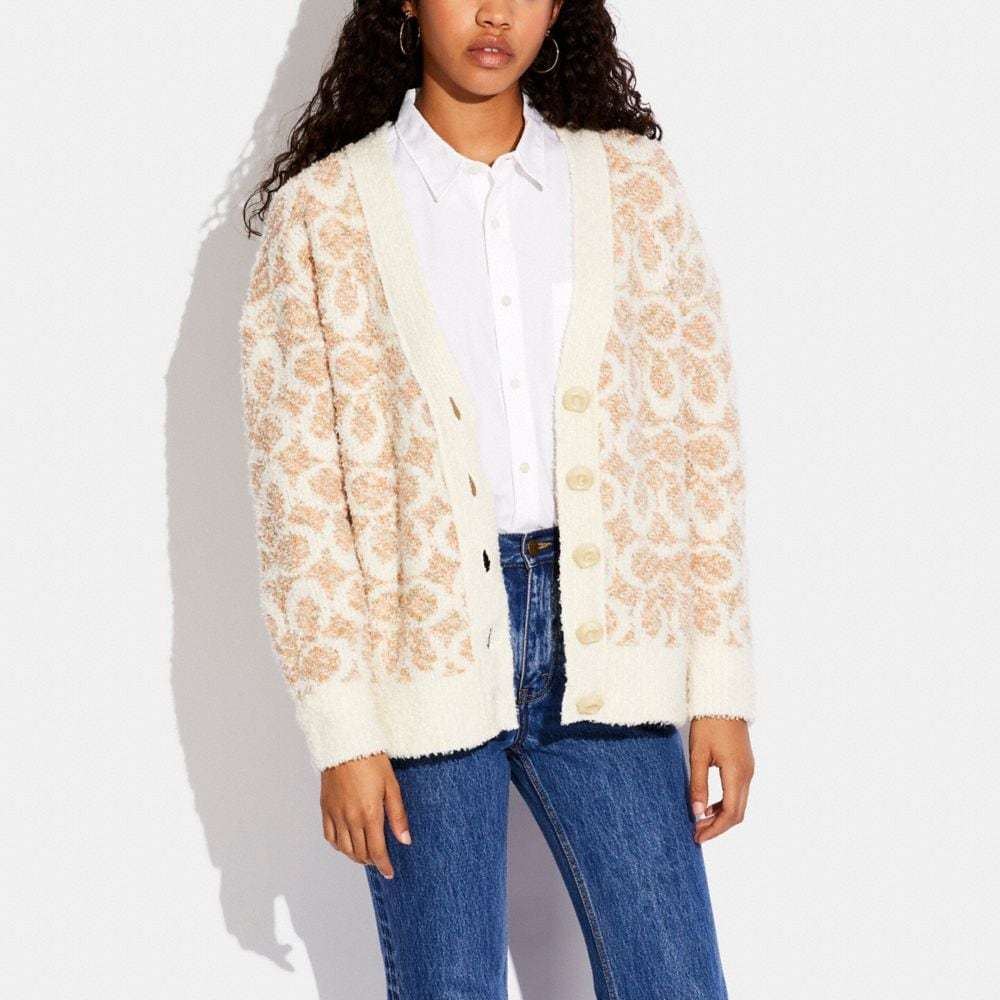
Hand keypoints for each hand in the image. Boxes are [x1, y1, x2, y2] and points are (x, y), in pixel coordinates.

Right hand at [320, 752, 411, 877]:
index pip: (376, 850)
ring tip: (366, 856)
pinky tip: (346, 844)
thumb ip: (398, 815)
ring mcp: (335, 814)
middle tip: (380, 861)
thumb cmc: (371, 760)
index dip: (384, 865)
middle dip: (371, 861)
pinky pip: (329, 836)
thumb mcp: (392, 785)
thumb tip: (405, 840)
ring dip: (355, 857)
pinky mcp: (325, 808)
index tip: (389, 873)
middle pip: (360, 853)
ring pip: (344, 848)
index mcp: (369, 814)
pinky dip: (338, 846)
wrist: (345, 743)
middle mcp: (350, 818)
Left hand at [688, 717, 753, 843]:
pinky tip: (708, 805)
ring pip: (739, 804)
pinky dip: (724, 804)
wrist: (723, 700)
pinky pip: (738, 792)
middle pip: (737, 813)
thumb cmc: (709, 724)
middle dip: (718, 827)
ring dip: (721, 816)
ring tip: (699, 821)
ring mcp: (748, 770)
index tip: (697, 836)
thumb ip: (698, 784)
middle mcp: (747, 775)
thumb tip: (696, 813)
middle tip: (696, 833)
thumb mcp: (698, 754)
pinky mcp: (744, 765)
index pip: (730, 814)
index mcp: (737, 773)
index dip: (714, 829)